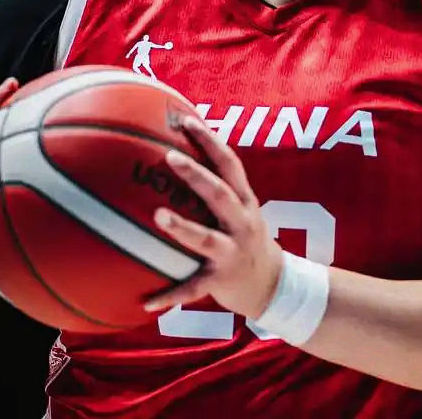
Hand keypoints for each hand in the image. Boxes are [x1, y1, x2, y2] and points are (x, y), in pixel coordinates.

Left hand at [143, 115, 283, 318]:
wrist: (274, 285)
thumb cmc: (246, 241)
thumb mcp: (242, 211)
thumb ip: (218, 190)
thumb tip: (175, 158)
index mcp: (245, 202)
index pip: (229, 163)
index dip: (209, 141)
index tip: (185, 120)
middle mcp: (242, 223)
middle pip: (220, 193)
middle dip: (196, 174)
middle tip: (169, 157)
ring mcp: (233, 252)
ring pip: (207, 238)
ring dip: (182, 228)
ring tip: (157, 216)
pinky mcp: (221, 280)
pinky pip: (193, 288)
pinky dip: (170, 295)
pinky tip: (146, 301)